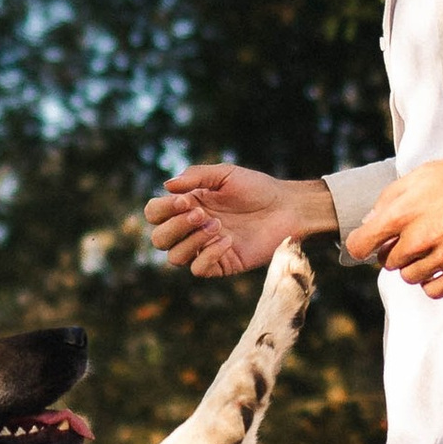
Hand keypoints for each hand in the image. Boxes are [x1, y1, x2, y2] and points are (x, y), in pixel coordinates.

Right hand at [144, 161, 337, 277]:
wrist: (287, 207)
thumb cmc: (257, 188)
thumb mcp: (225, 174)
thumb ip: (195, 176)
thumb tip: (166, 186)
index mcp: (187, 206)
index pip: (155, 214)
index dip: (163, 209)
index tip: (187, 200)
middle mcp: (191, 229)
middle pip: (159, 239)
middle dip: (175, 227)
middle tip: (202, 214)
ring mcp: (205, 248)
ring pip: (174, 258)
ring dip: (191, 241)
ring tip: (218, 225)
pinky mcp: (222, 264)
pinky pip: (199, 269)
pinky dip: (208, 255)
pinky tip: (227, 241)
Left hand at [344, 146, 442, 296]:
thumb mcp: (423, 174)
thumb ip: (390, 198)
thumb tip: (369, 221)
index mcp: (403, 211)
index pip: (360, 245)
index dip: (364, 244)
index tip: (374, 243)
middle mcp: (419, 237)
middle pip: (387, 262)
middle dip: (395, 251)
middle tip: (414, 238)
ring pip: (409, 277)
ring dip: (415, 266)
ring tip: (432, 249)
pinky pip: (432, 291)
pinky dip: (432, 282)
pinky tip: (441, 265)